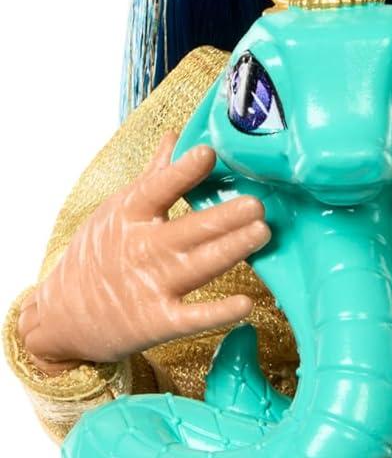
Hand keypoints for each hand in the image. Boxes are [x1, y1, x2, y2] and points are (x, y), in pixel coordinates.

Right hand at [18, 133, 269, 365]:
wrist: (62, 315)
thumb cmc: (99, 253)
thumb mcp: (118, 210)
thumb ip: (155, 175)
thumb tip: (176, 135)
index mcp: (130, 215)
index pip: (158, 189)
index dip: (183, 172)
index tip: (208, 153)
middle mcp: (142, 248)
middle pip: (190, 229)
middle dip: (224, 217)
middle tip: (256, 205)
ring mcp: (151, 286)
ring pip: (199, 266)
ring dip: (232, 250)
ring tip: (262, 233)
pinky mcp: (157, 323)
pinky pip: (191, 318)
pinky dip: (217, 313)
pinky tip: (245, 304)